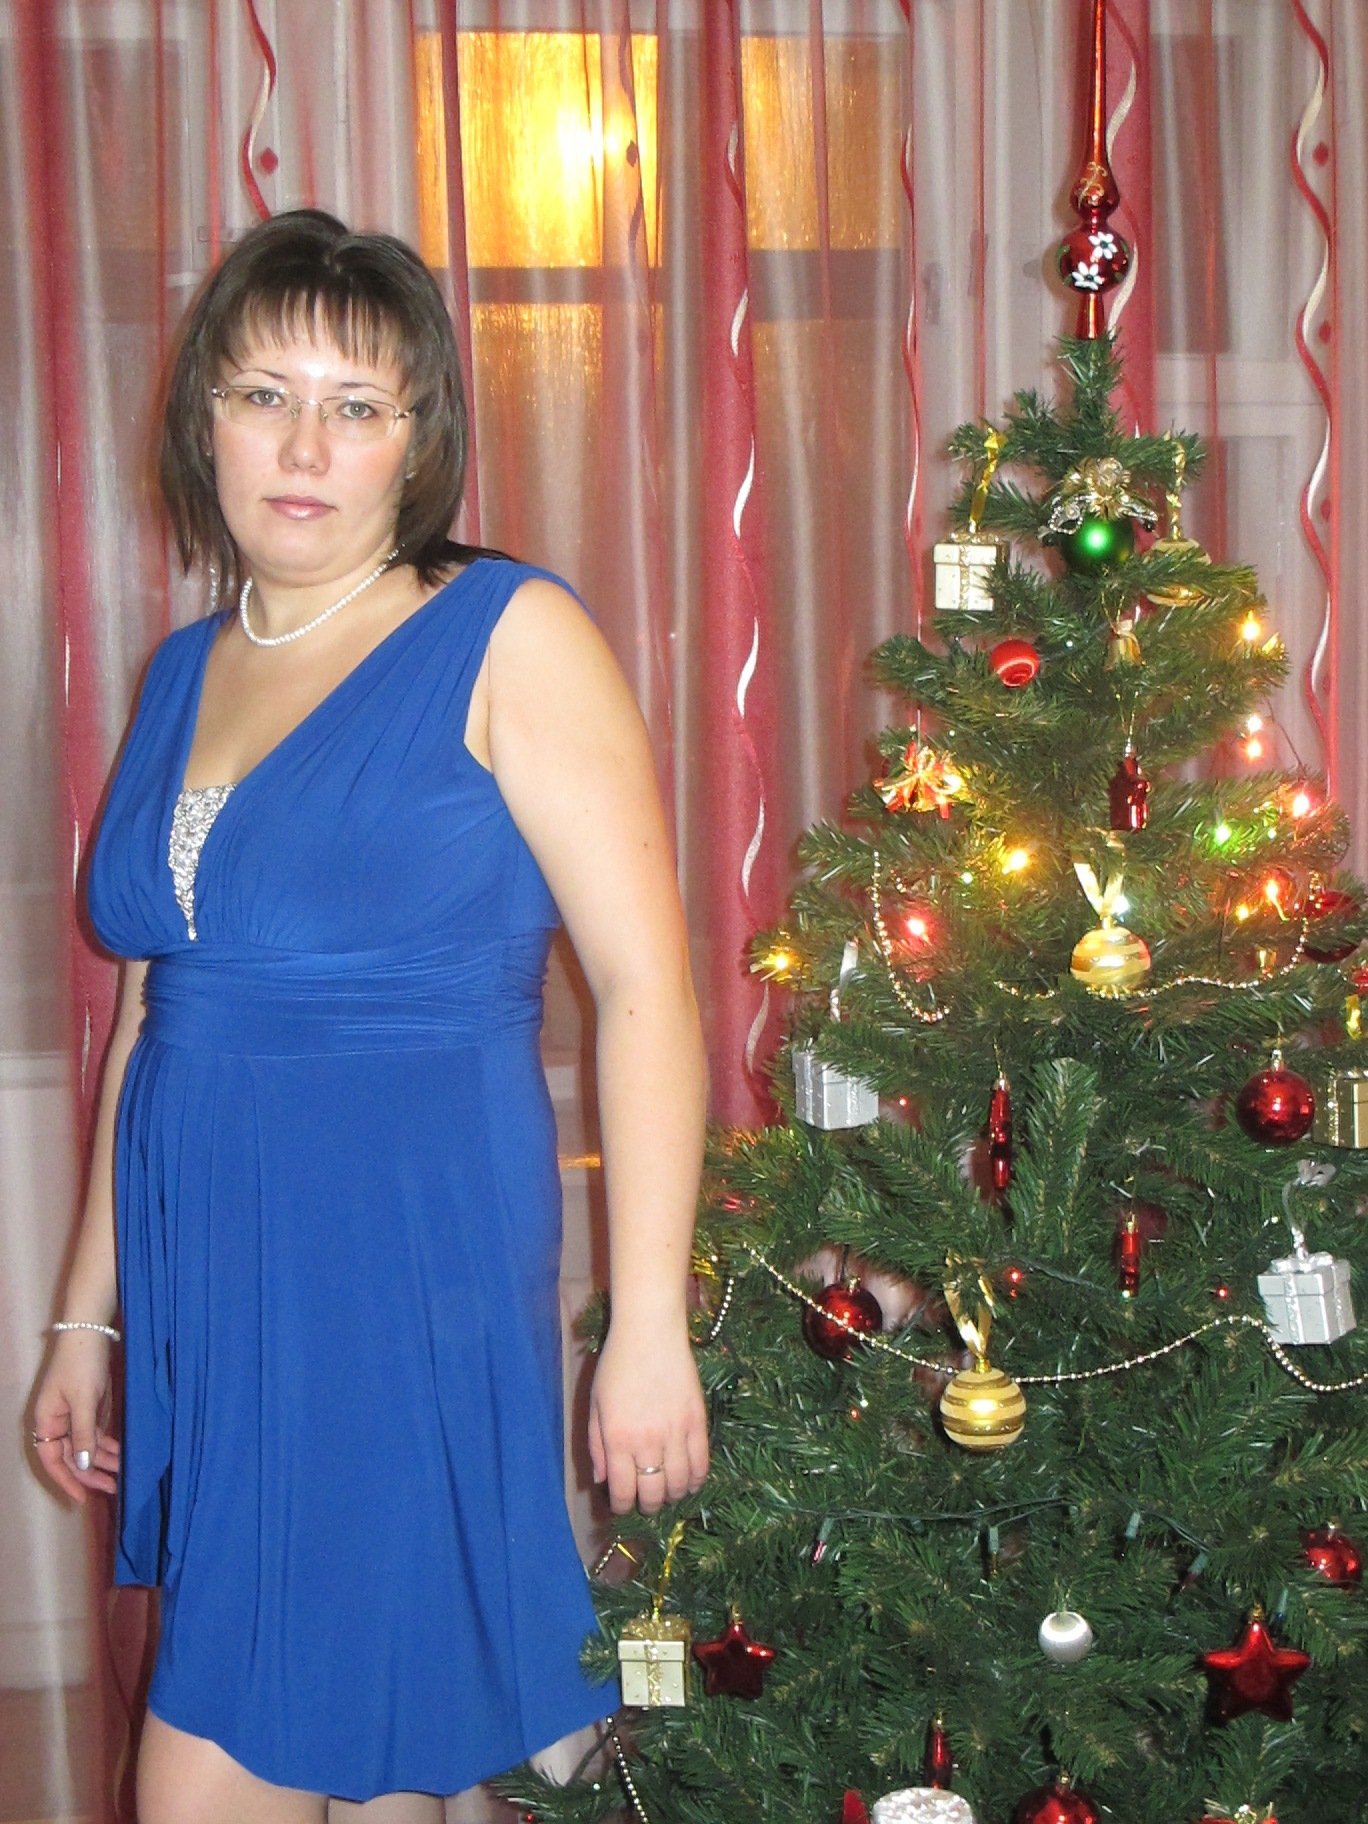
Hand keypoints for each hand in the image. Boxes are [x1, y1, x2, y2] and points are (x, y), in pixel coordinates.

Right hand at [30, 1332, 120, 1503]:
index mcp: (46, 1421)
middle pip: (70, 1456)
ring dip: (102, 1461)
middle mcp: (56, 1421)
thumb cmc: (81, 1363)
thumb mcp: (84, 1400)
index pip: (52, 1460)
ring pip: (85, 1446)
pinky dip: (106, 1445)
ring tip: (121, 1475)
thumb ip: (83, 1433)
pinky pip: (95, 1433)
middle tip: (112, 1488)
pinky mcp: (88, 1407)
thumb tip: (83, 1464)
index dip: (67, 1480)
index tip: (83, 1498)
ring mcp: (73, 1414)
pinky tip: (120, 1455)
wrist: (91, 1330)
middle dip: (90, 1473)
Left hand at [588, 1318, 708, 1516]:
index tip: (622, 1506)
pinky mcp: (698, 1421)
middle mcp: (647, 1440)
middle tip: (646, 1504)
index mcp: (617, 1438)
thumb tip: (602, 1481)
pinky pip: (701, 1463)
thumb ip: (596, 1446)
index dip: (622, 1506)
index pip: (623, 1491)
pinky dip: (696, 1480)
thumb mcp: (595, 1405)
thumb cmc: (616, 1365)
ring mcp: (676, 1432)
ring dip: (673, 1495)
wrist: (650, 1332)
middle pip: (653, 1493)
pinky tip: (690, 1482)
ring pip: (679, 1483)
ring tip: (667, 1493)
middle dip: (648, 1506)